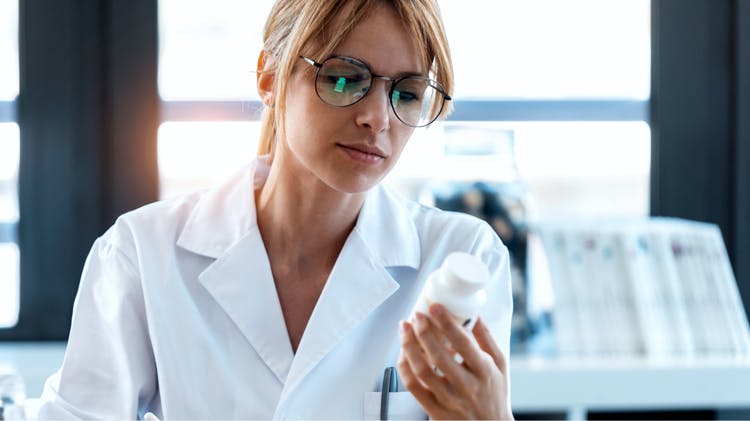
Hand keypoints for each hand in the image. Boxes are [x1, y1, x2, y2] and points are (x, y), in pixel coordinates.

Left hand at [397, 304, 512, 419]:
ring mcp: (449, 400)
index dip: (446, 323)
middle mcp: (466, 386)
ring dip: (409, 347)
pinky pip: (413, 388)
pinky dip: (405, 368)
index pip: (463, 343)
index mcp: (484, 371)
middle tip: (416, 315)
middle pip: (439, 356)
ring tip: (405, 330)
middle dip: (424, 331)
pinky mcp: (435, 411)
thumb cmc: (495, 395)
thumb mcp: (500, 365)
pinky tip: (403, 354)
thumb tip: (474, 314)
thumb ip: (486, 339)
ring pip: (422, 372)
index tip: (435, 307)